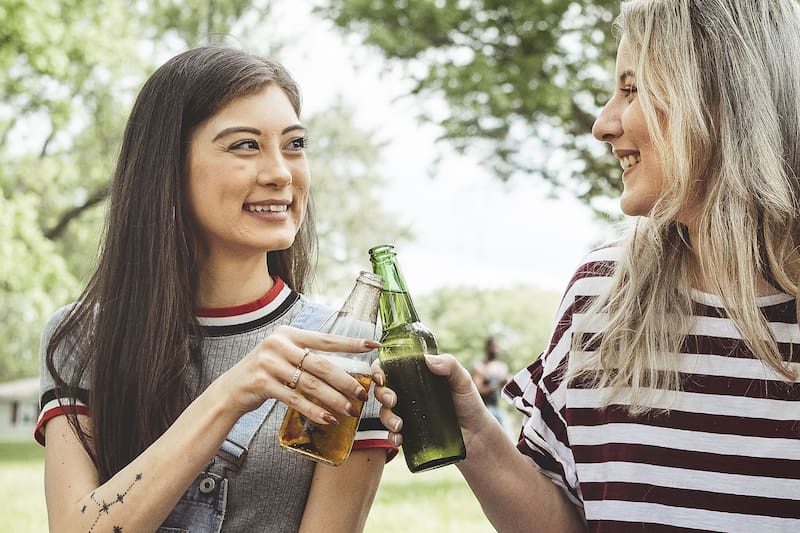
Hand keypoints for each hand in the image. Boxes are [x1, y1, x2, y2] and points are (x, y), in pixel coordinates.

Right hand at [214, 324, 378, 424]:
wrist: (230, 390)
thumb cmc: (264, 373)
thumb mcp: (283, 356)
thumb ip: (307, 356)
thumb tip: (345, 368)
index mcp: (288, 334)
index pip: (325, 338)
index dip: (350, 343)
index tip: (374, 345)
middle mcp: (278, 345)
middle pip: (321, 364)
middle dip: (346, 380)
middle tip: (363, 393)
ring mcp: (268, 363)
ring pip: (311, 383)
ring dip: (334, 399)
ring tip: (350, 410)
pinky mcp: (262, 384)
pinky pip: (295, 399)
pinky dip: (314, 410)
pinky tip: (328, 418)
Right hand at [371, 353, 487, 446]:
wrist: (477, 435)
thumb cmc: (469, 404)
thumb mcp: (462, 380)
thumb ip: (450, 365)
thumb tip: (428, 359)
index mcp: (416, 377)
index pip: (390, 368)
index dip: (378, 370)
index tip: (381, 376)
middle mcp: (408, 394)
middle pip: (382, 389)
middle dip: (381, 394)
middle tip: (392, 400)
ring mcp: (408, 414)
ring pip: (384, 412)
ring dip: (386, 417)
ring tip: (399, 425)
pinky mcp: (410, 433)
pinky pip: (392, 434)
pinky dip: (391, 436)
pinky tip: (398, 438)